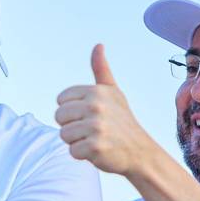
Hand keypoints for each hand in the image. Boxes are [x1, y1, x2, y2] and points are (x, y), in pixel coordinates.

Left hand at [55, 44, 152, 175]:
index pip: (61, 100)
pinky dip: (82, 155)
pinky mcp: (95, 146)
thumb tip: (98, 45)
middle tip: (92, 130)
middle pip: (59, 117)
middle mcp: (96, 106)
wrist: (140, 152)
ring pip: (64, 135)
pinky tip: (98, 151)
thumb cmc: (123, 121)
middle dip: (72, 126)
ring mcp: (96, 126)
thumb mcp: (113, 92)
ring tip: (95, 139)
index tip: (90, 115)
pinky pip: (72, 151)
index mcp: (96, 91)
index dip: (72, 111)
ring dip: (76, 141)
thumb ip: (101, 70)